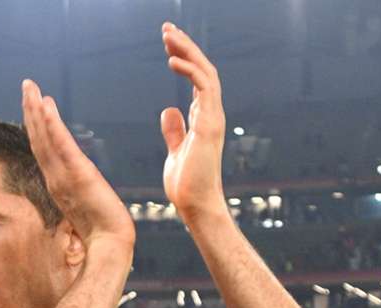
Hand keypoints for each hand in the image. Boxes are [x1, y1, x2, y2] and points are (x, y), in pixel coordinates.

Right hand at [20, 79, 134, 254]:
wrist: (110, 244)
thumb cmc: (102, 233)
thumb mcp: (86, 210)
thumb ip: (77, 199)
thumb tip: (77, 199)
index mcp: (59, 183)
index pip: (44, 149)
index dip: (37, 126)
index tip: (34, 104)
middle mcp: (56, 176)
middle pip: (39, 138)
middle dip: (31, 110)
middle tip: (27, 85)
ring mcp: (63, 175)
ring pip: (45, 138)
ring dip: (36, 111)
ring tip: (31, 88)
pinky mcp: (76, 174)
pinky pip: (60, 145)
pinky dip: (51, 125)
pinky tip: (45, 106)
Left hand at [159, 22, 226, 219]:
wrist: (195, 206)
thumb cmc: (186, 184)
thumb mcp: (175, 151)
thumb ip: (175, 130)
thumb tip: (169, 110)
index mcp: (204, 118)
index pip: (198, 79)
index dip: (185, 58)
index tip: (168, 43)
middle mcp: (212, 114)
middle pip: (203, 70)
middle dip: (186, 46)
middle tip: (167, 28)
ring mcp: (213, 118)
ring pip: (206, 73)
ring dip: (188, 51)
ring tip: (168, 35)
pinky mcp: (210, 125)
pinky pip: (205, 88)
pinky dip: (190, 70)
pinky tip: (172, 60)